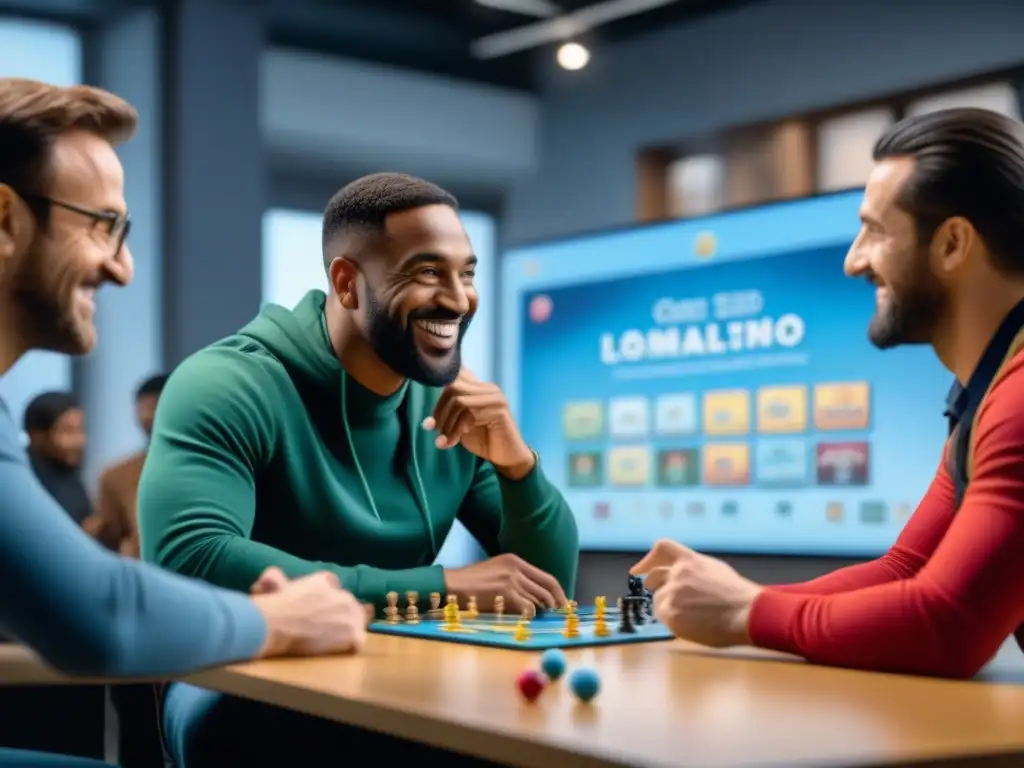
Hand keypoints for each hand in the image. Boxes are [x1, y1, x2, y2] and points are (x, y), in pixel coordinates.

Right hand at [249, 570, 368, 657]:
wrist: (274, 624)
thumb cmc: (270, 606)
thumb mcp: (273, 581)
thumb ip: (278, 577)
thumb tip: (270, 576)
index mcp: (325, 580)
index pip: (335, 586)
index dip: (329, 600)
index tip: (320, 610)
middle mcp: (342, 594)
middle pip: (351, 605)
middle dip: (341, 616)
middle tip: (327, 630)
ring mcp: (350, 613)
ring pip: (358, 623)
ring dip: (348, 632)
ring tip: (332, 643)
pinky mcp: (352, 633)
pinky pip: (358, 643)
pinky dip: (349, 648)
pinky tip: (337, 652)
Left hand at [422, 369, 533, 478]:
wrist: (506, 457)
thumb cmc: (483, 440)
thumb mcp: (460, 425)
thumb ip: (447, 417)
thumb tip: (426, 422)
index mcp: (479, 387)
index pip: (454, 376)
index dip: (438, 396)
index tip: (430, 420)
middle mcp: (488, 388)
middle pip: (453, 386)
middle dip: (439, 411)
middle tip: (434, 430)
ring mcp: (495, 397)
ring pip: (459, 401)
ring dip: (446, 424)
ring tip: (442, 440)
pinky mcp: (499, 410)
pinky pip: (469, 415)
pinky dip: (456, 430)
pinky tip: (451, 442)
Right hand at [444, 553, 567, 614]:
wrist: (450, 585)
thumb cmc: (470, 585)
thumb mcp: (496, 573)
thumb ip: (515, 580)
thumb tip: (536, 599)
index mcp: (514, 560)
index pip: (546, 577)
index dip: (558, 593)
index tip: (562, 605)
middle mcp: (515, 567)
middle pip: (547, 588)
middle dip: (555, 604)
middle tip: (556, 617)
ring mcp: (511, 578)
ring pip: (538, 599)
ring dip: (538, 612)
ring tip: (532, 618)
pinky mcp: (506, 591)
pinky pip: (528, 608)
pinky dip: (528, 616)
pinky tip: (521, 619)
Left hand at [631, 539, 762, 647]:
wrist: (747, 613)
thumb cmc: (738, 596)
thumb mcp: (715, 571)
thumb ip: (694, 570)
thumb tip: (680, 576)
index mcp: (690, 561)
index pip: (663, 549)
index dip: (647, 560)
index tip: (638, 571)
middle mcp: (678, 574)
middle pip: (655, 578)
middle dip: (655, 587)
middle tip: (661, 596)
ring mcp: (672, 593)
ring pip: (658, 601)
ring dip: (669, 608)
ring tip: (693, 617)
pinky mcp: (671, 614)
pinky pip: (664, 618)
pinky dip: (674, 623)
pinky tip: (691, 626)